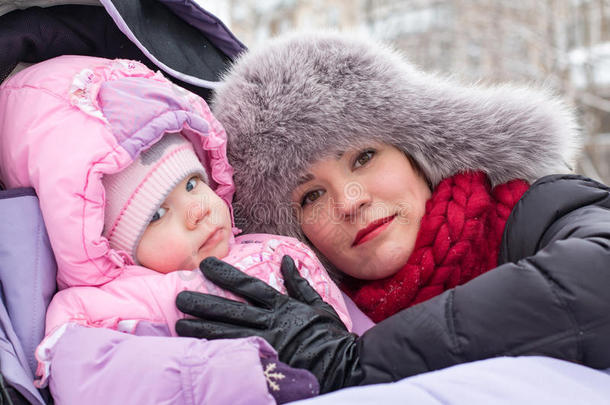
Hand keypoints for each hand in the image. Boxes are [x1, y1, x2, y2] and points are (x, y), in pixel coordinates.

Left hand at [175, 256, 362, 392]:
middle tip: (180, 297)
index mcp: (282, 306)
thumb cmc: (331, 335)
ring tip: (179, 324)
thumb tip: (285, 261)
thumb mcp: (317, 304)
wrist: (345, 364)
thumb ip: (298, 283)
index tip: (206, 265)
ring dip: (202, 328)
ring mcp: (266, 343)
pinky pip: (236, 355)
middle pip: (230, 309)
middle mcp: (271, 322)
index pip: (248, 286)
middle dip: (204, 303)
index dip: (225, 275)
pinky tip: (199, 348)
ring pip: (227, 333)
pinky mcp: (266, 362)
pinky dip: (217, 351)